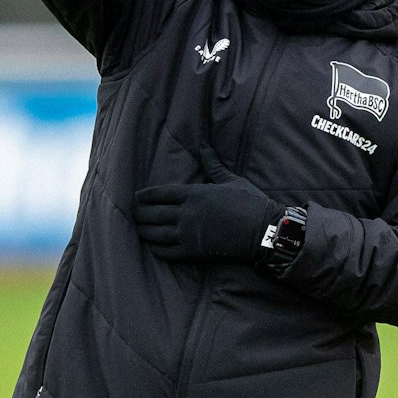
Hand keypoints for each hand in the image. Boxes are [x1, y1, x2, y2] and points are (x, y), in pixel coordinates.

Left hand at [134, 148, 280, 262]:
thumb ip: (212, 164)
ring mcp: (189, 234)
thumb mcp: (230, 180)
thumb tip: (203, 145)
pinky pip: (168, 252)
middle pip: (153, 214)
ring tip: (138, 229)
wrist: (264, 230)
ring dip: (144, 231)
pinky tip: (153, 247)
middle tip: (133, 214)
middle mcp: (187, 213)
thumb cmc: (250, 202)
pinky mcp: (194, 251)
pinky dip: (157, 249)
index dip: (146, 196)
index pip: (160, 193)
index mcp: (194, 194)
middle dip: (140, 214)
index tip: (137, 197)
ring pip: (156, 234)